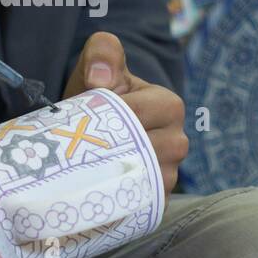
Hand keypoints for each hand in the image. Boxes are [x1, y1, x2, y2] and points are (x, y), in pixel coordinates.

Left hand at [60, 32, 188, 194]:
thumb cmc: (96, 93)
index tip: (85, 120)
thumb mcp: (96, 64)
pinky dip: (120, 200)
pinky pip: (142, 205)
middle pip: (147, 152)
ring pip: (147, 181)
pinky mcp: (156, 200)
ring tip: (85, 169)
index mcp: (169, 105)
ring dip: (114, 176)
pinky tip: (96, 192)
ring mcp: (169, 173)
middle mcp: (177, 141)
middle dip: (111, 149)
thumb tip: (99, 78)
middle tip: (80, 149)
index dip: (111, 117)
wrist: (88, 129)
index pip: (143, 115)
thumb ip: (102, 51)